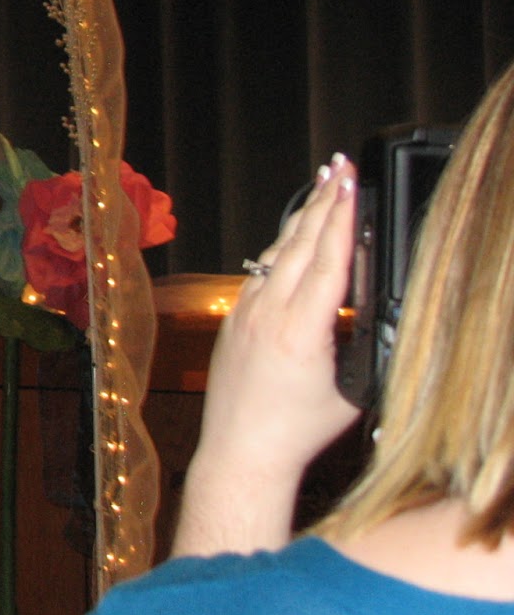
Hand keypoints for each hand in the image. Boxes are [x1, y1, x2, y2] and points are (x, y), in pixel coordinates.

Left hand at [173, 154, 361, 554]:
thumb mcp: (351, 388)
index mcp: (301, 330)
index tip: (350, 181)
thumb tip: (379, 310)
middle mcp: (267, 312)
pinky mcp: (234, 316)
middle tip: (339, 165)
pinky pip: (261, 271)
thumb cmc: (297, 429)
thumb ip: (364, 344)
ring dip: (302, 218)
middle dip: (323, 200)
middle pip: (299, 242)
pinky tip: (296, 234)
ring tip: (323, 185)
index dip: (341, 216)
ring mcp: (245, 311)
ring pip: (277, 252)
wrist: (241, 449)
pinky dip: (282, 246)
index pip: (326, 259)